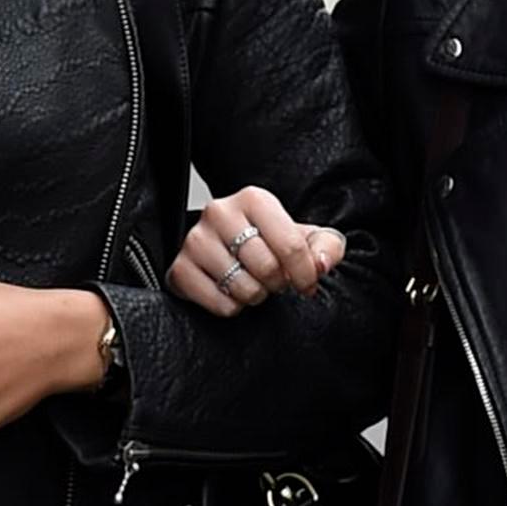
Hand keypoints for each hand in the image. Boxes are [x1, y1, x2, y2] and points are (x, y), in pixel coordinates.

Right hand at [168, 187, 348, 318]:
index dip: (305, 273)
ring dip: (255, 295)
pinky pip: (220, 304)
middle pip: (266, 268)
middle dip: (277, 283)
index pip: (290, 245)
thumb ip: (326, 248)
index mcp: (253, 199)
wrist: (228, 250)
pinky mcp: (180, 269)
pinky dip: (232, 306)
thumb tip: (320, 264)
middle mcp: (219, 213)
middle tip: (274, 280)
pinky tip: (231, 290)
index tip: (307, 284)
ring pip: (242, 288)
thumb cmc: (269, 243)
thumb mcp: (307, 238)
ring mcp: (195, 241)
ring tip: (252, 283)